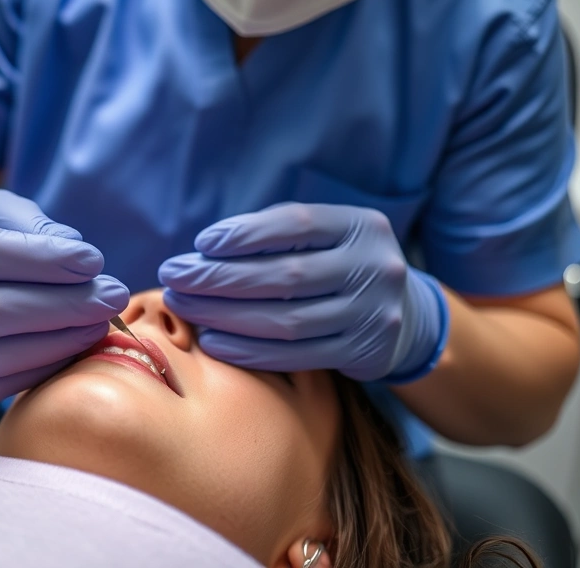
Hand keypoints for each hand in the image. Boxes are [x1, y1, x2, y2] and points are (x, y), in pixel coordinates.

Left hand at [158, 203, 446, 381]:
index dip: (245, 234)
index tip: (201, 243)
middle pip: (284, 275)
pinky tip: (213, 341)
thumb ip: (275, 235)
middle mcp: (373, 267)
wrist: (405, 317)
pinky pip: (296, 355)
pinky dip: (249, 351)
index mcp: (360, 226)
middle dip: (219, 278)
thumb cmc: (340, 267)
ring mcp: (372, 313)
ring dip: (225, 316)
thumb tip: (203, 250)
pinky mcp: (363, 353)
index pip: (296, 224)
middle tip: (174, 277)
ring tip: (184, 307)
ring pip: (286, 320)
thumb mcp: (325, 238)